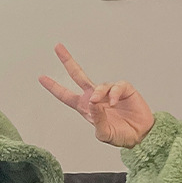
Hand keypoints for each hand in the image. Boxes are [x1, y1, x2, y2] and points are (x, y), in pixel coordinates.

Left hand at [38, 43, 154, 147]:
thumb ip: (97, 120)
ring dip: (99, 93)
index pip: (66, 96)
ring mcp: (109, 92)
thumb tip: (92, 102)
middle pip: (78, 75)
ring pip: (99, 85)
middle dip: (68, 61)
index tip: (41, 77)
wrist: (140, 135)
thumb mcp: (104, 134)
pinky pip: (116, 86)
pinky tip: (114, 102)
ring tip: (101, 103)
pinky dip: (113, 94)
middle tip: (57, 47)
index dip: (54, 87)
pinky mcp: (123, 89)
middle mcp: (95, 97)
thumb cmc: (120, 135)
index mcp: (86, 108)